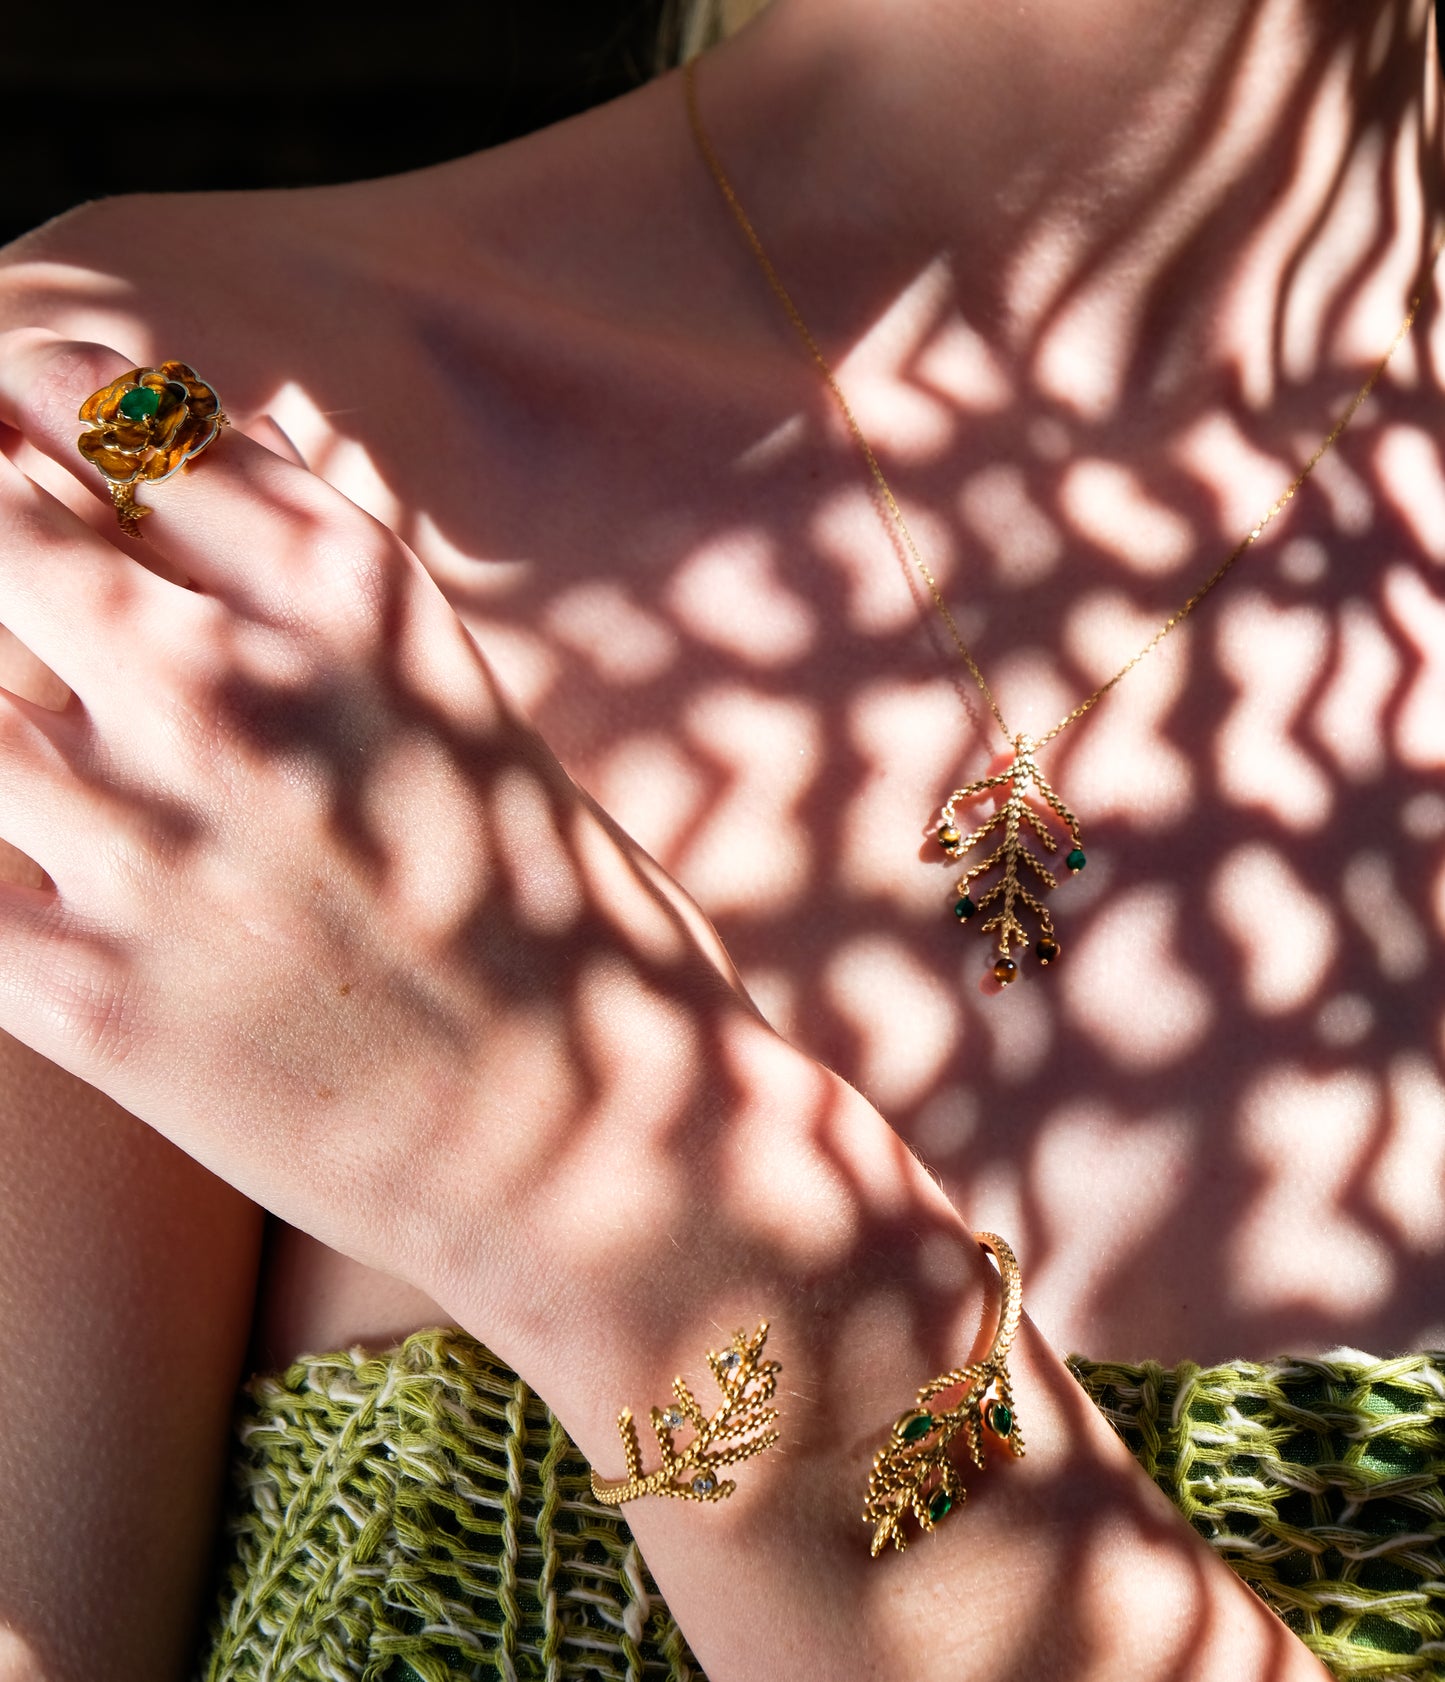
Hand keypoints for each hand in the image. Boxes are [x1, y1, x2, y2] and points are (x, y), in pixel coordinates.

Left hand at [0, 330, 751, 1310]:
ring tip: (35, 722)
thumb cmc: (558, 920)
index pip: (126, 421)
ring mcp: (155, 841)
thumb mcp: (460, 710)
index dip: (40, 400)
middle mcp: (243, 688)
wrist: (599, 1144)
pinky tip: (8, 850)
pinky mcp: (95, 1000)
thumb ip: (315, 607)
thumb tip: (155, 519)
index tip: (13, 412)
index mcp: (358, 598)